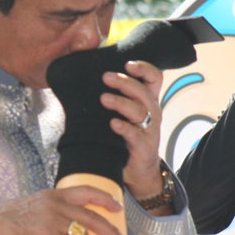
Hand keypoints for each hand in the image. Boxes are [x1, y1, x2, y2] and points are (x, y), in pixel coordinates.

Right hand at [0, 187, 123, 234]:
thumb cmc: (8, 221)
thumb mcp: (35, 206)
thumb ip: (52, 211)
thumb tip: (70, 228)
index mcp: (53, 195)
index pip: (86, 191)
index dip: (105, 198)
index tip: (117, 205)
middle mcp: (56, 205)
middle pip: (93, 218)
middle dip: (110, 231)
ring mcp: (52, 221)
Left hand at [100, 60, 164, 198]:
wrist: (138, 170)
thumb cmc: (126, 136)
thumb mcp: (123, 113)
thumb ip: (111, 95)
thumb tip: (81, 79)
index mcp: (148, 100)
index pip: (154, 78)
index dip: (144, 68)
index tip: (128, 64)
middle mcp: (152, 112)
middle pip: (143, 92)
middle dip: (125, 82)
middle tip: (106, 77)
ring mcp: (150, 130)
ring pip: (140, 111)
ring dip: (121, 103)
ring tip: (104, 99)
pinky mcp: (144, 146)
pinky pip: (136, 135)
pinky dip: (125, 128)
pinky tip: (113, 124)